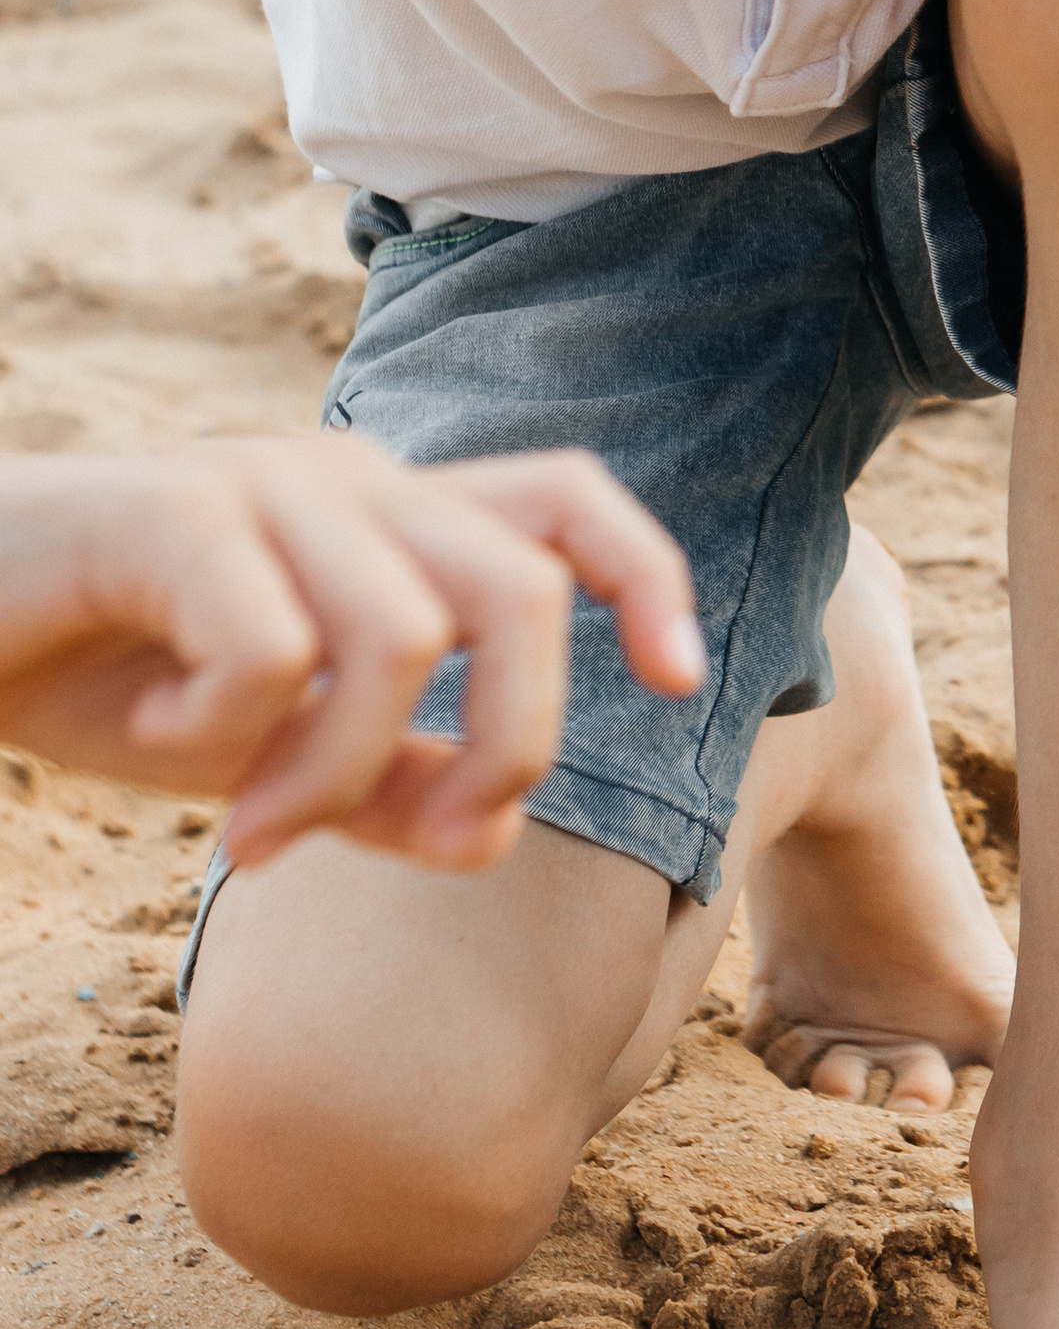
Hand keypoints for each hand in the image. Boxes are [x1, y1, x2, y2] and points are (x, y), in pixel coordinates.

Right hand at [0, 436, 701, 874]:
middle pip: (519, 590)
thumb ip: (380, 784)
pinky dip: (226, 728)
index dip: (646, 576)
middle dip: (509, 742)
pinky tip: (154, 729)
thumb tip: (491, 836)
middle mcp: (347, 481)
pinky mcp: (170, 512)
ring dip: (335, 773)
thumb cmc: (107, 673)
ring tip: (250, 831)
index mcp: (390, 518)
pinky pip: (271, 646)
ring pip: (404, 635)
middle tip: (427, 846)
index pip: (566, 499)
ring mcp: (262, 485)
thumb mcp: (264, 750)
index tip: (682, 680)